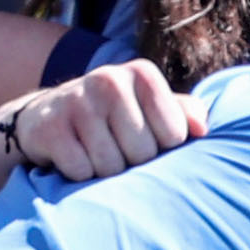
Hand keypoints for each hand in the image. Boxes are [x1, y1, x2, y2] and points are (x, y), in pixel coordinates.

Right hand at [7, 62, 201, 181]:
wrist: (47, 116)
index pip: (174, 135)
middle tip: (114, 147)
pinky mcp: (49, 127)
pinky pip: (80, 171)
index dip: (161, 148)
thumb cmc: (113, 118)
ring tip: (93, 152)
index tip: (144, 137)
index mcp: (142, 73)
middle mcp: (109, 79)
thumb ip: (183, 114)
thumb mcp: (149, 109)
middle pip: (143, 153)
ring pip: (110, 166)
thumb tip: (202, 129)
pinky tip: (72, 157)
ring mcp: (76, 101)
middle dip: (132, 162)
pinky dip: (78, 175)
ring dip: (104, 171)